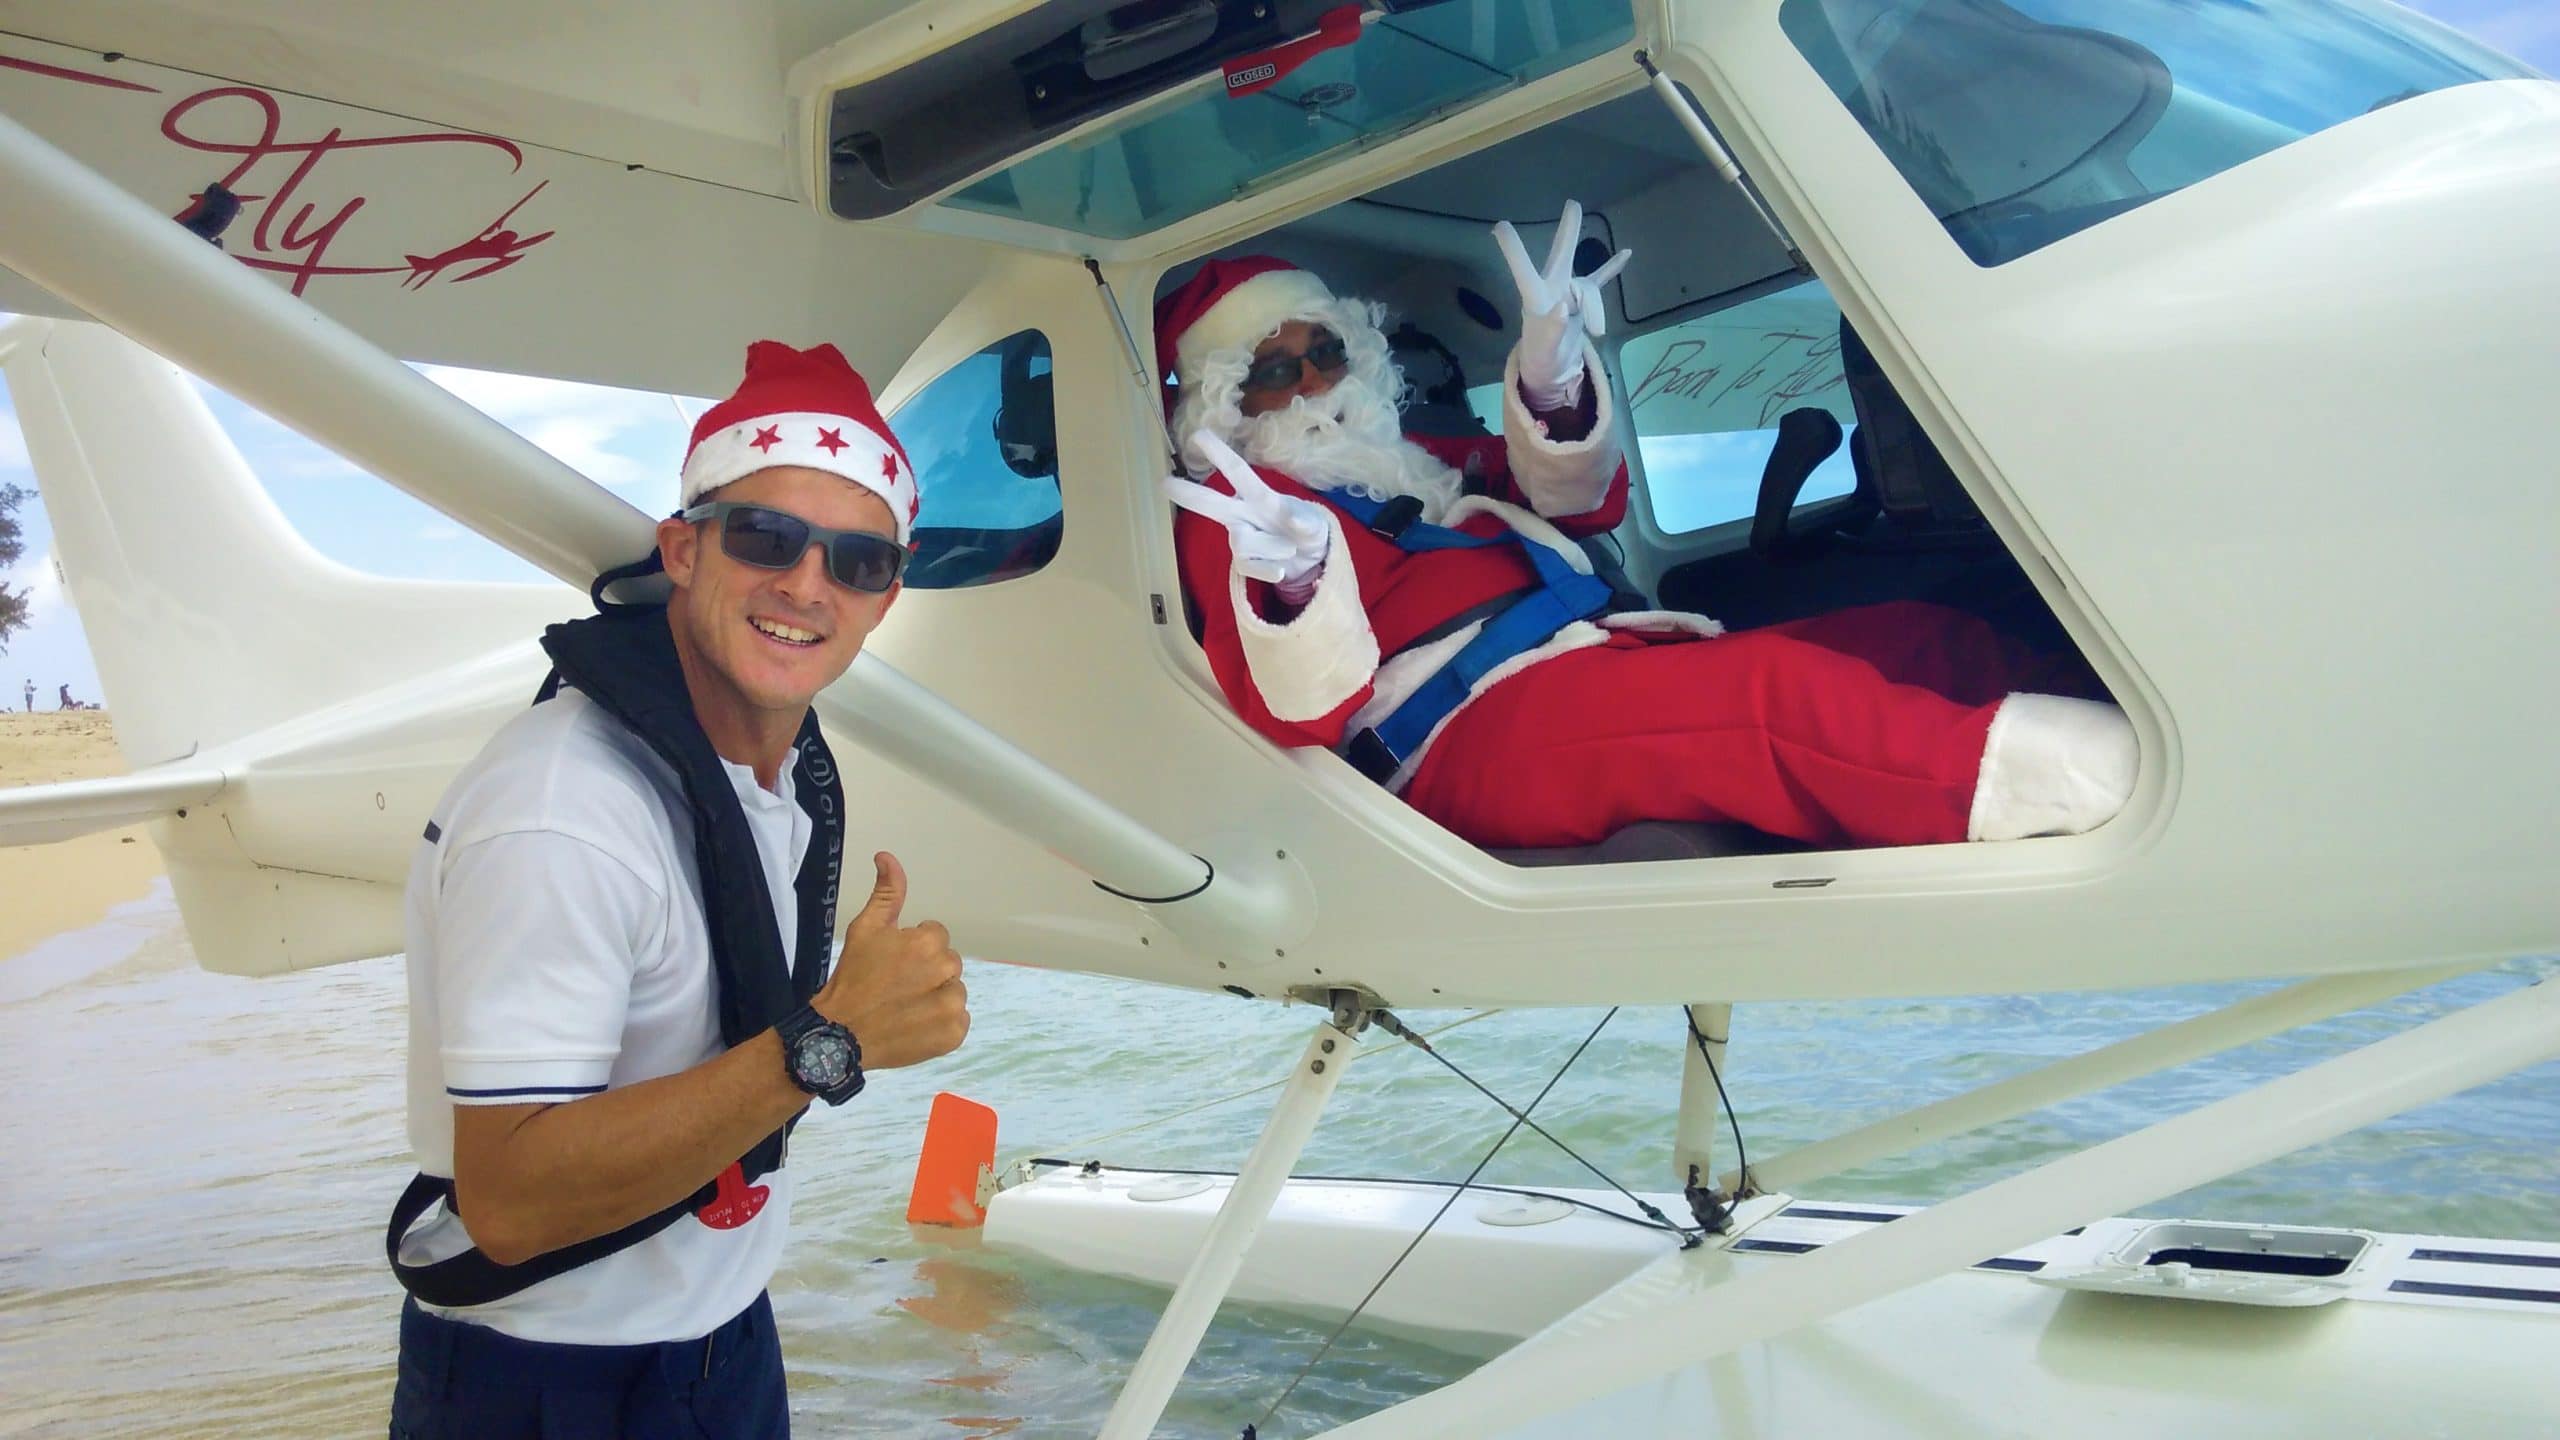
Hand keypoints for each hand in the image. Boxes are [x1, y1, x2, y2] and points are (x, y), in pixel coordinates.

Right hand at [814, 852, 968, 1070]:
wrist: (840, 1034)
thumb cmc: (852, 978)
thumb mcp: (865, 929)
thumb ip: (887, 892)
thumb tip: (887, 856)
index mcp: (928, 942)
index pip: (936, 937)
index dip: (913, 949)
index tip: (893, 964)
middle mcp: (946, 971)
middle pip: (948, 964)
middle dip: (928, 971)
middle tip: (897, 986)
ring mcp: (952, 1005)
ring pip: (955, 991)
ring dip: (937, 997)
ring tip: (906, 1008)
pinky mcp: (954, 1033)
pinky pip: (959, 1021)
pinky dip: (942, 1024)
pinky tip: (916, 1025)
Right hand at [1163, 429, 1332, 586]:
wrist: (1312, 557)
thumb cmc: (1308, 528)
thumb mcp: (1314, 523)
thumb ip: (1304, 519)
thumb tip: (1293, 516)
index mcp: (1260, 496)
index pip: (1238, 473)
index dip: (1220, 454)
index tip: (1199, 435)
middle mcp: (1243, 513)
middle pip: (1211, 503)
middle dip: (1188, 493)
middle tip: (1164, 483)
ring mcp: (1240, 537)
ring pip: (1242, 541)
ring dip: (1272, 547)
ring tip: (1290, 548)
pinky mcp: (1244, 561)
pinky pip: (1248, 566)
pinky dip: (1267, 570)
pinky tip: (1280, 571)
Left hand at [1492, 199, 1630, 410]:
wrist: (1552, 368)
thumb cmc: (1541, 356)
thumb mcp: (1544, 349)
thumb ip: (1552, 329)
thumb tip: (1562, 308)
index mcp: (1536, 298)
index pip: (1523, 270)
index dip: (1513, 249)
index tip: (1500, 226)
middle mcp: (1553, 287)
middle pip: (1561, 256)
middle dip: (1568, 232)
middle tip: (1573, 204)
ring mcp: (1570, 291)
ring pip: (1590, 289)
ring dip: (1596, 311)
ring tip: (1596, 332)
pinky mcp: (1585, 300)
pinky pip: (1601, 279)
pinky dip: (1612, 268)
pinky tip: (1627, 253)